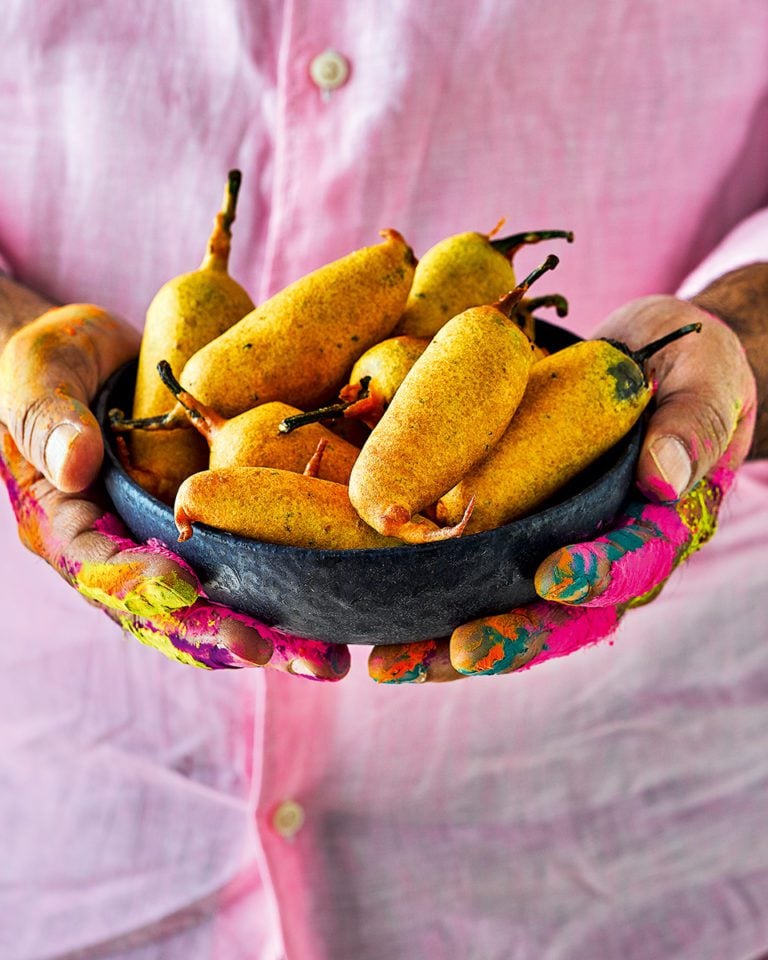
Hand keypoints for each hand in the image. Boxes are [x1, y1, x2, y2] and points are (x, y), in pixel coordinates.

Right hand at [0, 304, 348, 678]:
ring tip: (324, 659)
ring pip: (215, 603)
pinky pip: (246, 566)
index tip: (184, 588)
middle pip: (165, 612)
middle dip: (218, 634)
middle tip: (269, 652)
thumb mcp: (35, 375)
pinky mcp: (208, 527)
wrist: (87, 357)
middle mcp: (118, 550)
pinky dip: (287, 592)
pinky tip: (336, 608)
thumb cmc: (46, 361)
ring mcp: (166, 543)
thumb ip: (46, 418)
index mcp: (65, 527)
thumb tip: (74, 468)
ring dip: (269, 635)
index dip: (140, 585)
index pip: (98, 571)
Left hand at [369, 297, 756, 682]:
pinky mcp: (511, 541)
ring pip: (508, 615)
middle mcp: (606, 558)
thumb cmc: (684, 370)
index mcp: (662, 529)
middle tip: (461, 652)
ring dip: (450, 647)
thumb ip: (694, 424)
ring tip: (395, 664)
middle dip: (512, 637)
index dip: (597, 573)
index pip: (636, 562)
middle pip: (564, 617)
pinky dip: (428, 607)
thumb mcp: (707, 380)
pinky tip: (378, 623)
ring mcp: (556, 554)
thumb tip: (665, 479)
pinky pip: (473, 583)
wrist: (650, 366)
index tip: (554, 575)